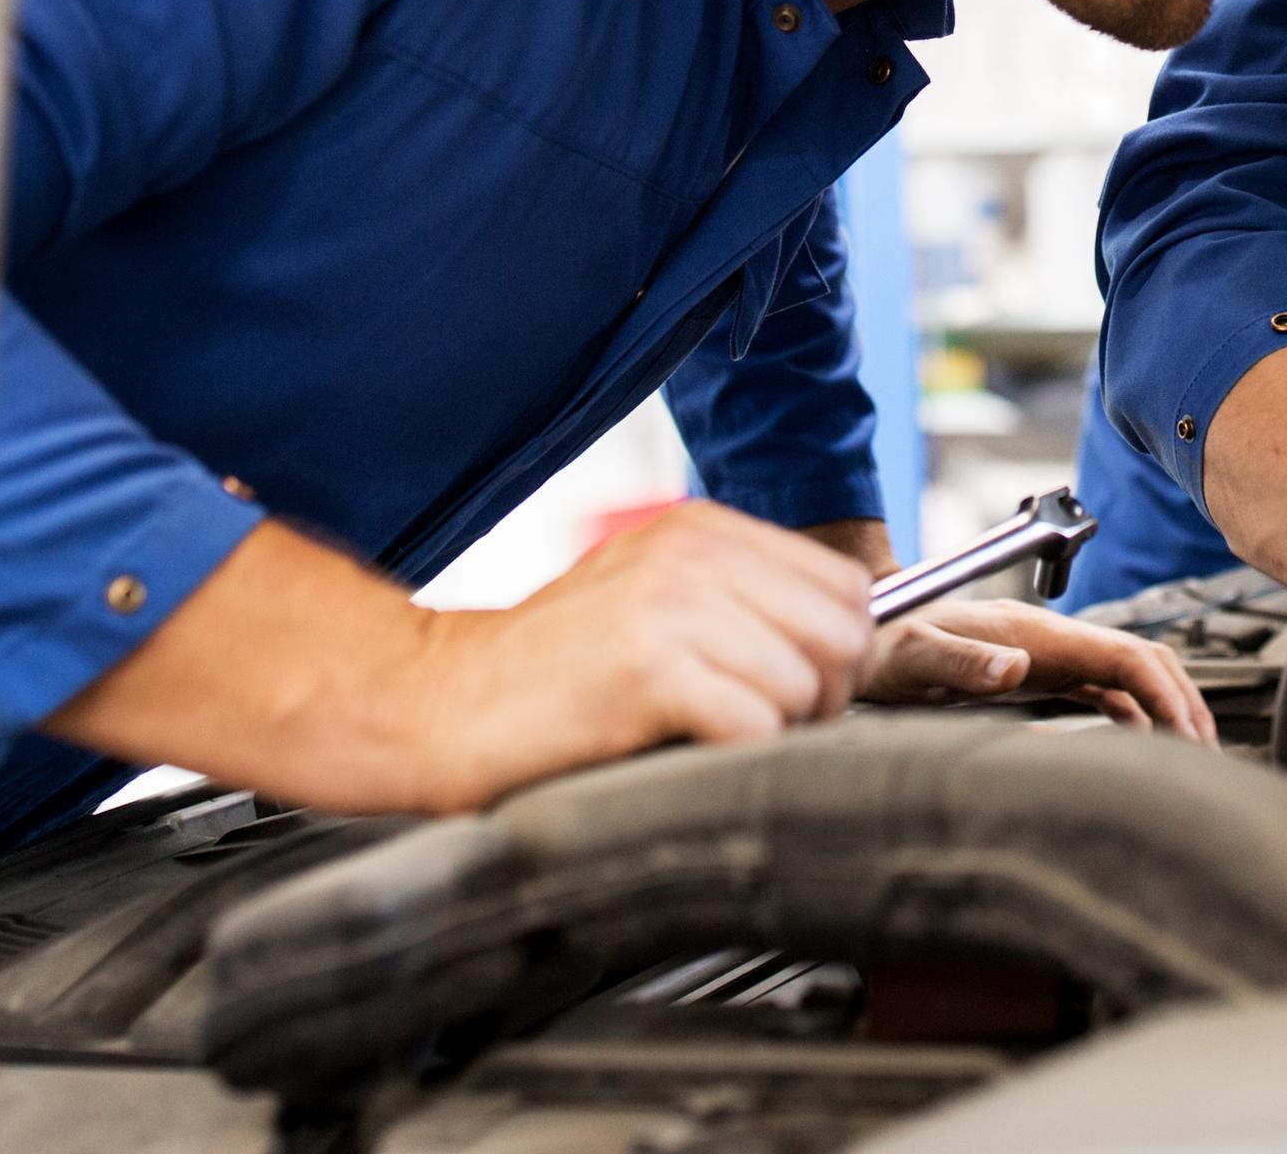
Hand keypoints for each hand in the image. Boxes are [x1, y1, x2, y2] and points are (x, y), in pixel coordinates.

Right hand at [389, 499, 876, 812]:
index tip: (793, 690)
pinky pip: (756, 727)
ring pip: (804, 685)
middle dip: (820, 698)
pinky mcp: (648, 670)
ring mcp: (670, 607)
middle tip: (758, 724)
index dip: (835, 654)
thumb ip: (740, 599)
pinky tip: (681, 748)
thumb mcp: (652, 597)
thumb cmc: (551, 669)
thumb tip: (845, 642)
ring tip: (706, 736)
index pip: (845, 587)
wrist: (441, 702)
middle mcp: (693, 555)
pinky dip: (734, 756)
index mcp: (702, 529)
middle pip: (842, 635)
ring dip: (773, 732)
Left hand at [859, 599, 1218, 739]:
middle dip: (1180, 699)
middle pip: (1139, 659)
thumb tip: (1014, 669)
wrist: (867, 637)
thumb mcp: (914, 658)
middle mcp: (1049, 641)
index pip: (1121, 653)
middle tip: (1207, 751)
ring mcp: (1047, 656)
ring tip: (1190, 753)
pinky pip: (1102, 690)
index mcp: (1034, 634)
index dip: (1162, 689)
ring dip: (1164, 707)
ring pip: (1127, 675)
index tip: (1187, 732)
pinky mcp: (1039, 675)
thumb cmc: (886, 646)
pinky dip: (1134, 714)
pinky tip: (1144, 743)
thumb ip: (960, 663)